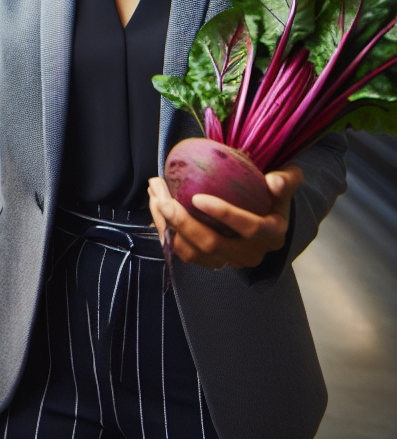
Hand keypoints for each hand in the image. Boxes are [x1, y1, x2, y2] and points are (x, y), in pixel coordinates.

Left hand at [147, 164, 302, 269]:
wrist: (262, 214)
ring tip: (154, 195)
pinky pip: (182, 251)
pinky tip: (154, 206)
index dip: (224, 214)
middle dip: (183, 222)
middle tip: (163, 197)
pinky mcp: (208, 260)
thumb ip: (286, 179)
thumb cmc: (271, 192)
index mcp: (272, 234)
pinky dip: (165, 230)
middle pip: (213, 245)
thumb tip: (273, 182)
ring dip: (167, 225)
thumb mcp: (285, 181)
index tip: (197, 197)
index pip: (250, 228)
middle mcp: (250, 253)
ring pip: (192, 252)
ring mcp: (228, 260)